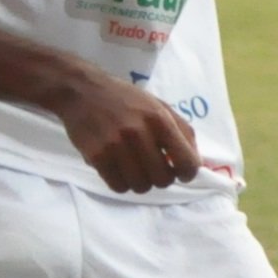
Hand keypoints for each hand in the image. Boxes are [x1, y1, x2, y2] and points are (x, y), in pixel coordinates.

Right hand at [54, 74, 202, 191]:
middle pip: (163, 179)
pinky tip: (119, 170)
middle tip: (154, 168)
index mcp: (159, 119)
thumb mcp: (159, 105)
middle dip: (162, 177)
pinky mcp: (96, 156)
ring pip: (141, 187)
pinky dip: (122, 183)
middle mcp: (139, 132)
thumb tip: (196, 162)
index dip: (187, 173)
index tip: (181, 173)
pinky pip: (118, 186)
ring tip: (135, 168)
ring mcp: (115, 145)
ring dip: (141, 182)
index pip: (186, 161)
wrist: (81, 90)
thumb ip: (182, 131)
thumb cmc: (125, 99)